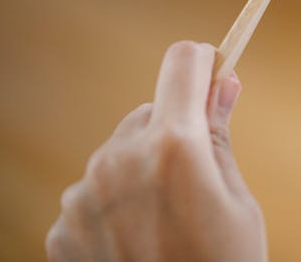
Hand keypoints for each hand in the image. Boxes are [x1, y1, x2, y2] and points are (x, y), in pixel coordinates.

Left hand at [46, 41, 265, 261]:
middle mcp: (119, 158)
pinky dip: (115, 200)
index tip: (214, 71)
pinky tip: (137, 238)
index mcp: (174, 146)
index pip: (182, 65)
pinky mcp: (63, 225)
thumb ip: (221, 134)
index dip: (202, 63)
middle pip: (150, 110)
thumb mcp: (238, 199)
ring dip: (142, 164)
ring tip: (167, 217)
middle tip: (197, 175)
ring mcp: (84, 193)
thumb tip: (226, 82)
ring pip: (119, 149)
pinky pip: (94, 188)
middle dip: (175, 127)